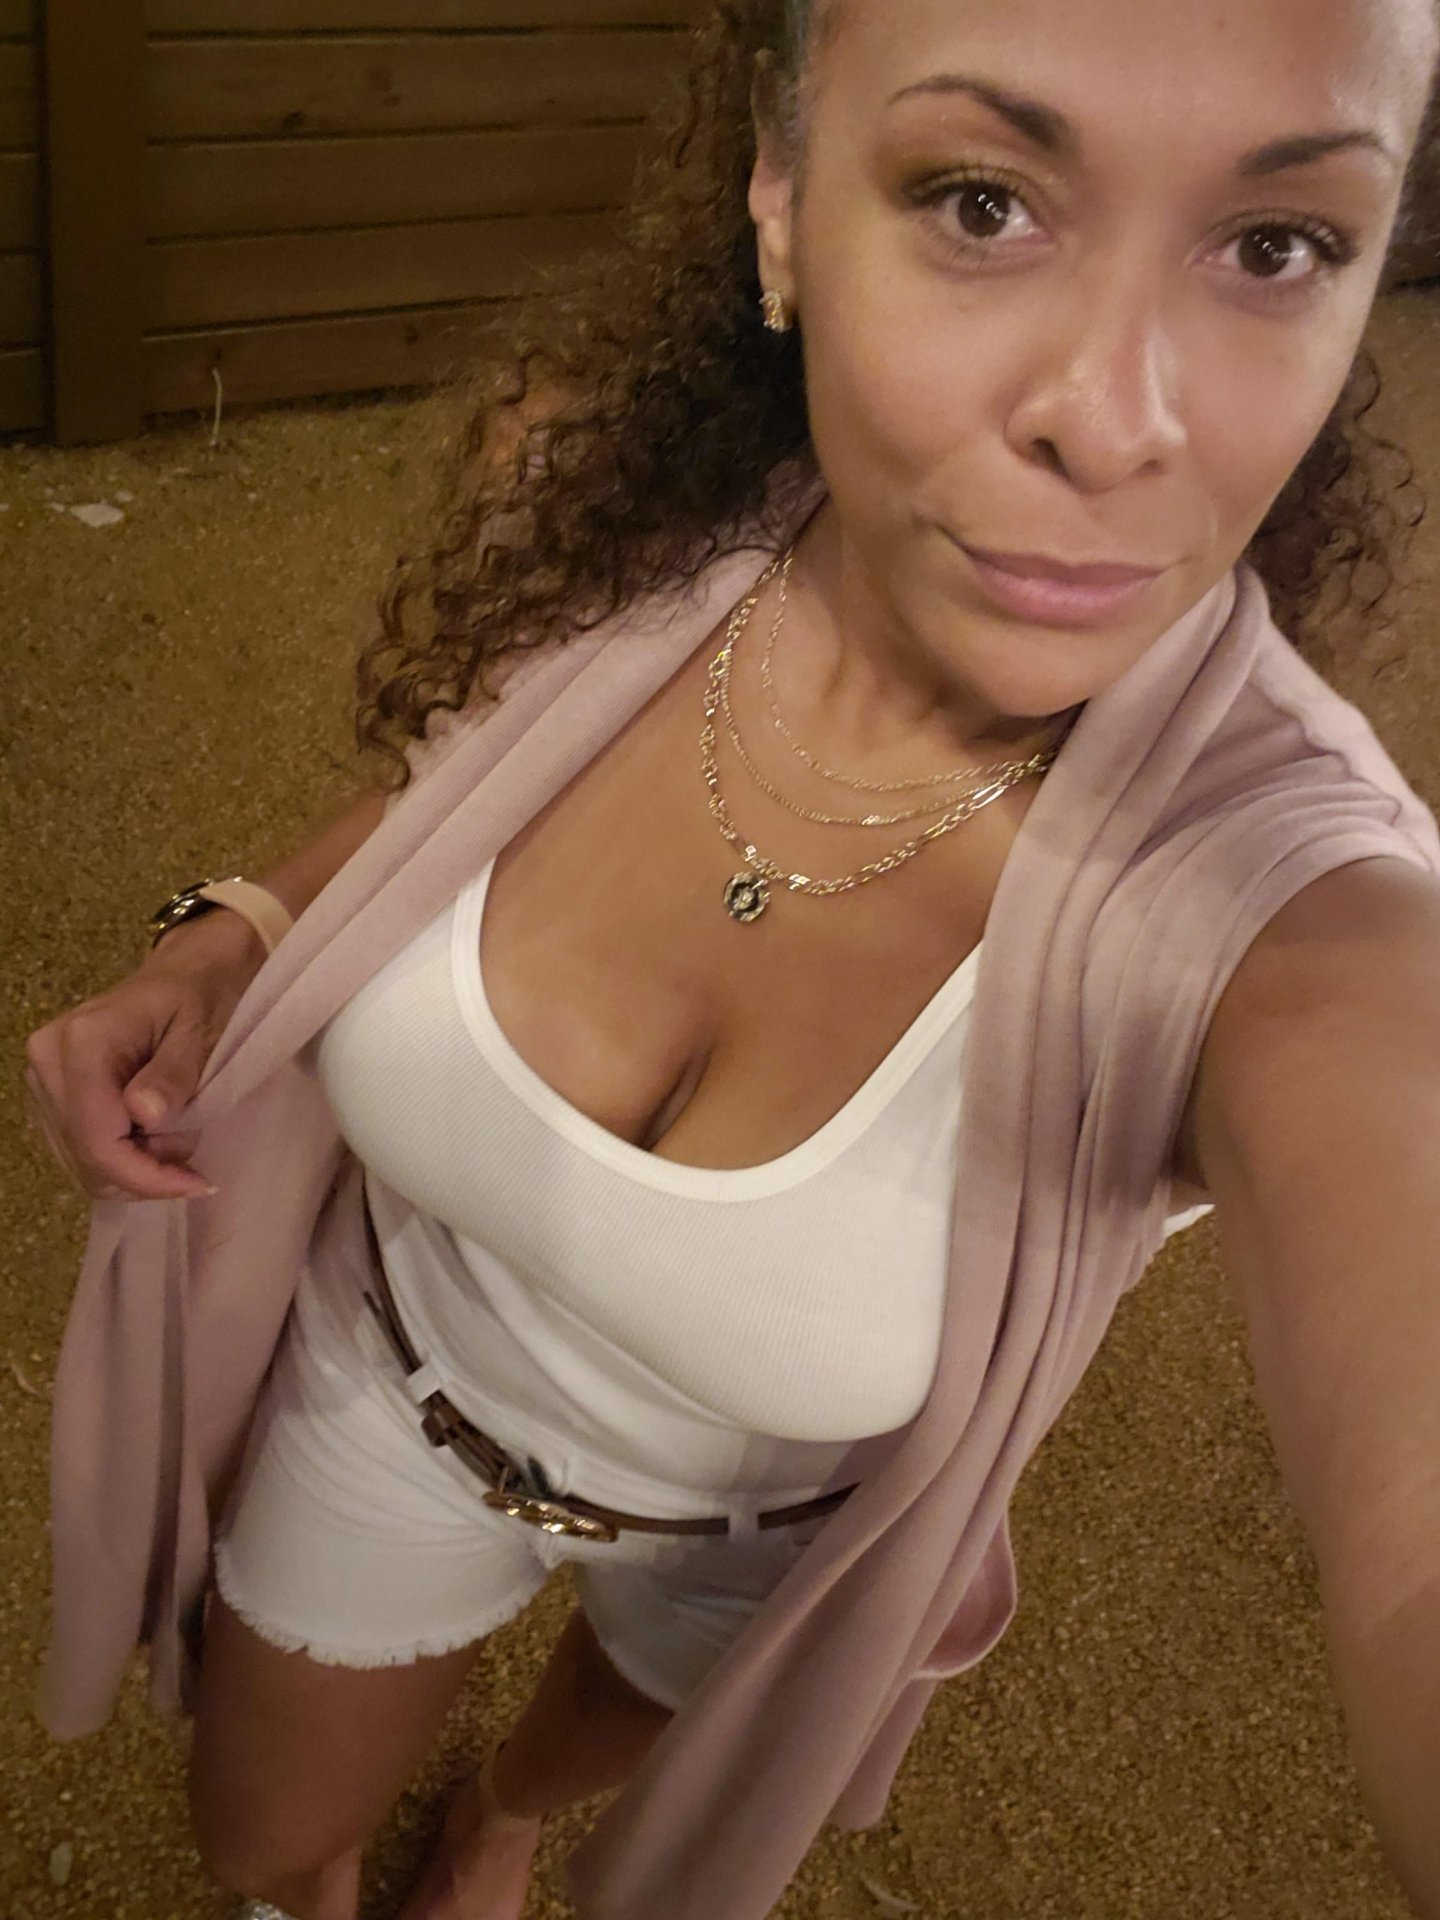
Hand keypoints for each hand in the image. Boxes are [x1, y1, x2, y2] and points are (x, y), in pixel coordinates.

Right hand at [22, 912, 266, 1202]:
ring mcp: (43, 1078)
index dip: (145, 1177)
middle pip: (85, 1157)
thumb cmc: (200, 996)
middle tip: (192, 1155)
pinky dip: (121, 1156)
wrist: (185, 972)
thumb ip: (172, 1074)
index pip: (98, 1140)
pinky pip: (79, 1146)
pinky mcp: (51, 1091)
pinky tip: (156, 1138)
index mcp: (82, 1043)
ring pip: (80, 1160)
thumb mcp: (201, 1032)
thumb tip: (142, 1115)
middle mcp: (47, 1062)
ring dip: (134, 1167)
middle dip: (144, 1172)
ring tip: (178, 1139)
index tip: (196, 1184)